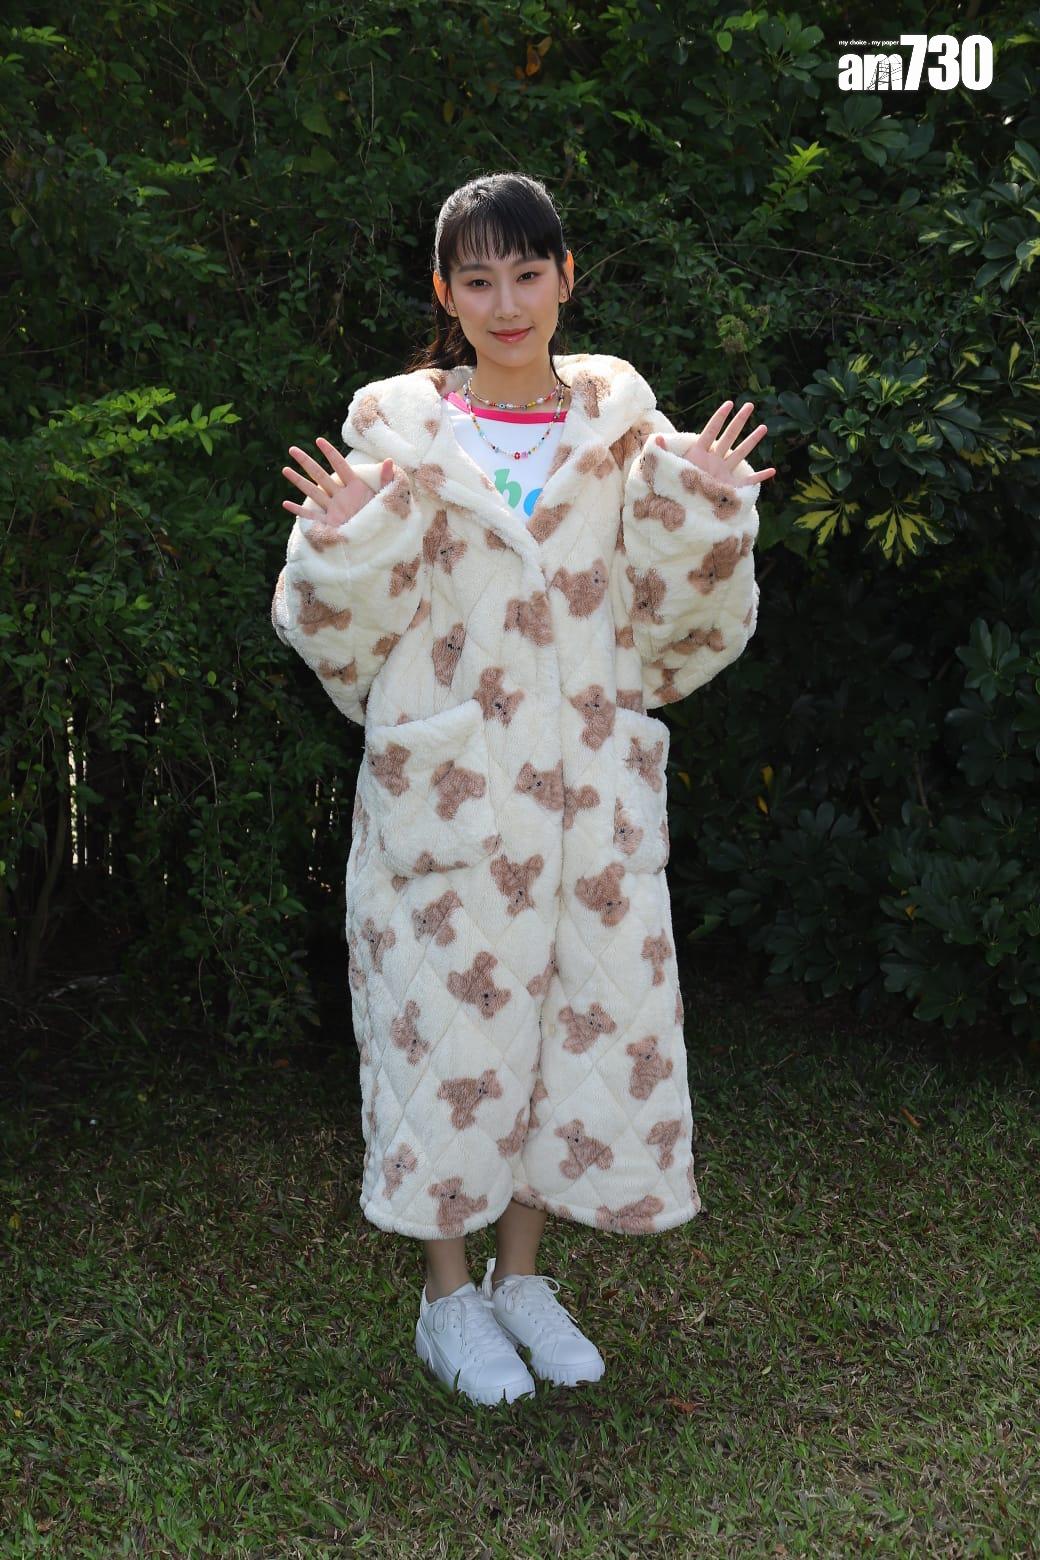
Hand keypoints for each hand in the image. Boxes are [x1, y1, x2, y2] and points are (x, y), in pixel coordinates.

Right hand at [282, 438, 394, 523]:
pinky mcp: (330, 524)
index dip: (330, 453)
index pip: (340, 466)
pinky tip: (285, 504)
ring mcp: (333, 509)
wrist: (382, 540)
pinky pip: (311, 517)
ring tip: (284, 469)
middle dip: (306, 462)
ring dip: (299, 481)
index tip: (318, 440)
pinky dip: (298, 511)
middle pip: (320, 475)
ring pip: (312, 492)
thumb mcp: (388, 497)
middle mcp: (341, 496)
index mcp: (355, 487)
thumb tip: (390, 460)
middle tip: (292, 449)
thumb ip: (387, 479)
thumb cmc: (386, 517)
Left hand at [655, 400, 776, 487]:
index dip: (719, 418)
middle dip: (739, 421)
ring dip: (752, 441)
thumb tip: (656, 438)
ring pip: (741, 454)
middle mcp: (713, 461)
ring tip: (763, 427)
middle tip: (750, 405)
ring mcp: (723, 473)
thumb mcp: (666, 470)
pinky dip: (760, 477)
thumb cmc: (673, 490)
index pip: (710, 432)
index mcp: (699, 455)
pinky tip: (773, 471)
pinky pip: (748, 483)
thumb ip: (662, 454)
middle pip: (729, 437)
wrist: (681, 512)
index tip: (729, 403)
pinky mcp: (730, 488)